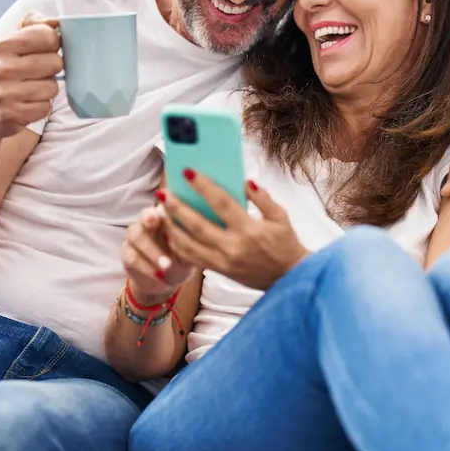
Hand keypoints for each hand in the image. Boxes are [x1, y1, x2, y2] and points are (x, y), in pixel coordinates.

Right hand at [0, 12, 63, 138]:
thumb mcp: (5, 46)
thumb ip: (30, 27)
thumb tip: (54, 21)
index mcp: (2, 46)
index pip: (47, 36)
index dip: (52, 44)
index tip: (44, 51)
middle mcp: (2, 68)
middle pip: (56, 63)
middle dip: (51, 70)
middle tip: (36, 74)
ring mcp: (6, 93)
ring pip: (53, 87)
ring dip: (45, 91)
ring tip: (28, 91)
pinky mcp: (13, 115)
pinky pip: (45, 107)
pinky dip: (39, 108)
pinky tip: (25, 105)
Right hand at [121, 205, 194, 301]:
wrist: (165, 280)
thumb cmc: (180, 260)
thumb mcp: (190, 253)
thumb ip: (192, 242)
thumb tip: (203, 235)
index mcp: (163, 217)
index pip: (160, 206)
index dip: (160, 209)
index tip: (163, 213)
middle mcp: (145, 223)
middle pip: (143, 217)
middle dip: (151, 224)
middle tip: (164, 234)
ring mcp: (133, 238)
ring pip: (136, 237)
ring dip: (152, 252)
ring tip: (167, 266)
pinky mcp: (127, 254)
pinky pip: (132, 257)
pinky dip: (146, 267)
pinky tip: (159, 276)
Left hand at [159, 173, 307, 290]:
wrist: (288, 278)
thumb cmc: (285, 244)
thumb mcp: (280, 217)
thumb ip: (262, 198)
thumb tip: (244, 181)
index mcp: (249, 230)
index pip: (222, 203)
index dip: (203, 186)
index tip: (187, 172)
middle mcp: (233, 247)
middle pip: (197, 225)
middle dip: (176, 207)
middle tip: (162, 193)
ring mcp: (223, 261)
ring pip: (188, 245)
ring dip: (171, 227)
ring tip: (161, 211)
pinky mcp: (219, 271)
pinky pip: (192, 258)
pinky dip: (178, 245)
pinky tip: (170, 232)